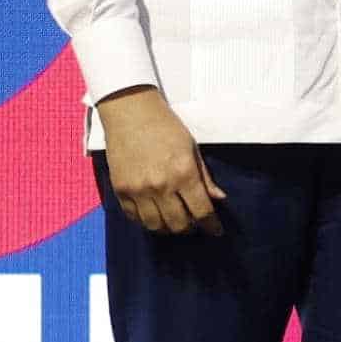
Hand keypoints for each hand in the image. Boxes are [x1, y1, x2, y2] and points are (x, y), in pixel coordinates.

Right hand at [97, 85, 223, 234]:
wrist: (129, 111)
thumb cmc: (164, 126)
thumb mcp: (191, 148)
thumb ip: (204, 177)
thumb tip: (219, 199)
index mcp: (183, 173)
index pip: (201, 211)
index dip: (211, 225)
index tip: (215, 230)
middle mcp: (161, 186)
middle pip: (178, 224)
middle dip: (190, 227)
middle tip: (193, 222)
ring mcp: (138, 190)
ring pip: (155, 226)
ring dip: (167, 227)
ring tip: (173, 219)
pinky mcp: (121, 190)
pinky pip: (134, 217)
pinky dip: (146, 220)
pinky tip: (154, 213)